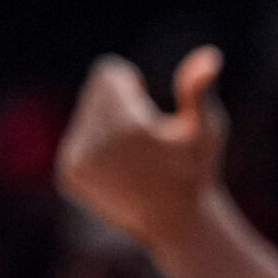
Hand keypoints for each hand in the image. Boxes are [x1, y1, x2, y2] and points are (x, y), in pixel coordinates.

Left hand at [58, 45, 229, 250]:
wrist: (175, 222)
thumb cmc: (196, 170)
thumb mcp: (206, 131)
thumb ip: (199, 91)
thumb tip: (210, 55)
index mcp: (125, 127)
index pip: (107, 72)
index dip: (132, 84)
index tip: (147, 107)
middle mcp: (92, 145)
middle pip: (93, 92)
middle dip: (118, 102)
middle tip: (145, 134)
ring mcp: (75, 163)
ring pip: (84, 117)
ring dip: (106, 124)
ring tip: (134, 153)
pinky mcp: (67, 178)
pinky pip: (75, 140)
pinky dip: (94, 146)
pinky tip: (120, 168)